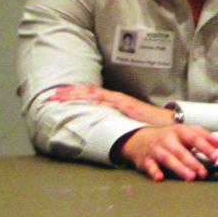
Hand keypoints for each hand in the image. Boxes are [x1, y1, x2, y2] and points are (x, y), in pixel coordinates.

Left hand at [50, 84, 175, 125]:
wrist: (166, 123)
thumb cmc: (147, 123)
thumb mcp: (126, 119)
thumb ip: (113, 118)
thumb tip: (98, 124)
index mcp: (114, 100)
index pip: (90, 93)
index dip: (74, 93)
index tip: (58, 95)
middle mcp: (116, 97)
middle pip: (88, 91)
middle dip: (69, 93)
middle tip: (52, 96)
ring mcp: (120, 100)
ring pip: (94, 94)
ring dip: (76, 95)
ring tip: (60, 98)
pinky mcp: (126, 106)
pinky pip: (107, 101)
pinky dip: (93, 100)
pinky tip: (82, 102)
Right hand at [119, 124, 217, 181]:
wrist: (141, 139)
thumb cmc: (171, 137)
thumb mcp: (188, 133)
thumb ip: (207, 139)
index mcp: (180, 131)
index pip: (195, 138)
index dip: (206, 147)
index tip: (216, 156)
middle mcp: (168, 139)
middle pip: (182, 151)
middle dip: (193, 162)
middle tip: (203, 173)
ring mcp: (156, 149)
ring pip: (168, 159)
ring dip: (179, 168)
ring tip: (190, 177)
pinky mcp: (146, 160)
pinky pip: (150, 166)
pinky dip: (154, 172)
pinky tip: (160, 178)